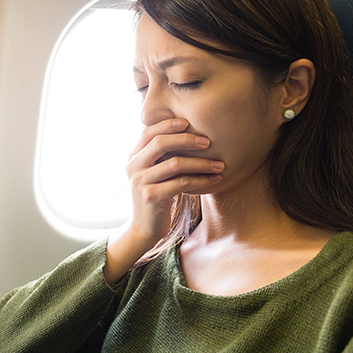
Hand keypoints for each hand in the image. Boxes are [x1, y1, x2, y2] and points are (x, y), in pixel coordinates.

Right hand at [103, 118, 222, 283]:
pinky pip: (181, 183)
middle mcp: (133, 167)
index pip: (148, 132)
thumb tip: (186, 132)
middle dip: (187, 139)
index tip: (189, 123)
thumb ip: (160, 156)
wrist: (144, 228)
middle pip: (160, 143)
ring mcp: (140, 182)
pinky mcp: (151, 197)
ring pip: (175, 164)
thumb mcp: (153, 173)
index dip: (168, 124)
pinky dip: (201, 180)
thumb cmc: (155, 196)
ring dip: (201, 163)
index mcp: (132, 157)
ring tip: (219, 164)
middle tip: (208, 141)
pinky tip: (214, 180)